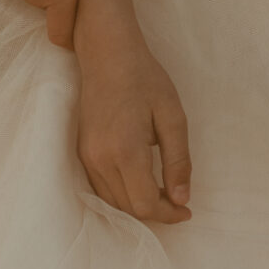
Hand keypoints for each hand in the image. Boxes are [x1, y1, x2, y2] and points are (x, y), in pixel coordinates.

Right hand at [73, 0, 191, 225]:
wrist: (107, 54)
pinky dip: (121, 196)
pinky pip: (100, 189)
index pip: (145, 204)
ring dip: (138, 206)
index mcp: (126, 150)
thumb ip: (178, 161)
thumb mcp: (173, 117)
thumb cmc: (145, 79)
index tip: (187, 210)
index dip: (168, 215)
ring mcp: (87, 157)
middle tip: (178, 201)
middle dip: (156, 212)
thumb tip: (182, 200)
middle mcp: (100, 159)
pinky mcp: (82, 152)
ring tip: (162, 194)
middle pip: (128, 208)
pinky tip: (140, 184)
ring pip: (112, 203)